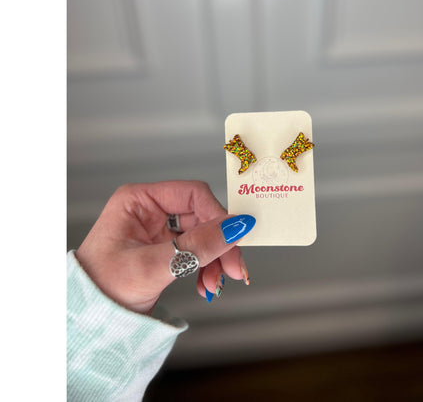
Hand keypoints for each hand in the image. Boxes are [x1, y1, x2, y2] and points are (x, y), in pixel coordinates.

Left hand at [75, 181, 252, 313]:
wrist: (88, 326)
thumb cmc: (101, 291)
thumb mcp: (151, 267)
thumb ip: (196, 247)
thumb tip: (235, 227)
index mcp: (139, 201)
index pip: (192, 194)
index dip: (217, 215)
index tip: (234, 238)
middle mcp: (150, 211)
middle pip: (202, 216)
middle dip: (219, 244)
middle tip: (233, 269)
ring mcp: (159, 231)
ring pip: (204, 235)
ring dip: (216, 259)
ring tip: (215, 284)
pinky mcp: (166, 250)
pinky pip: (198, 251)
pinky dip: (207, 267)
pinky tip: (206, 284)